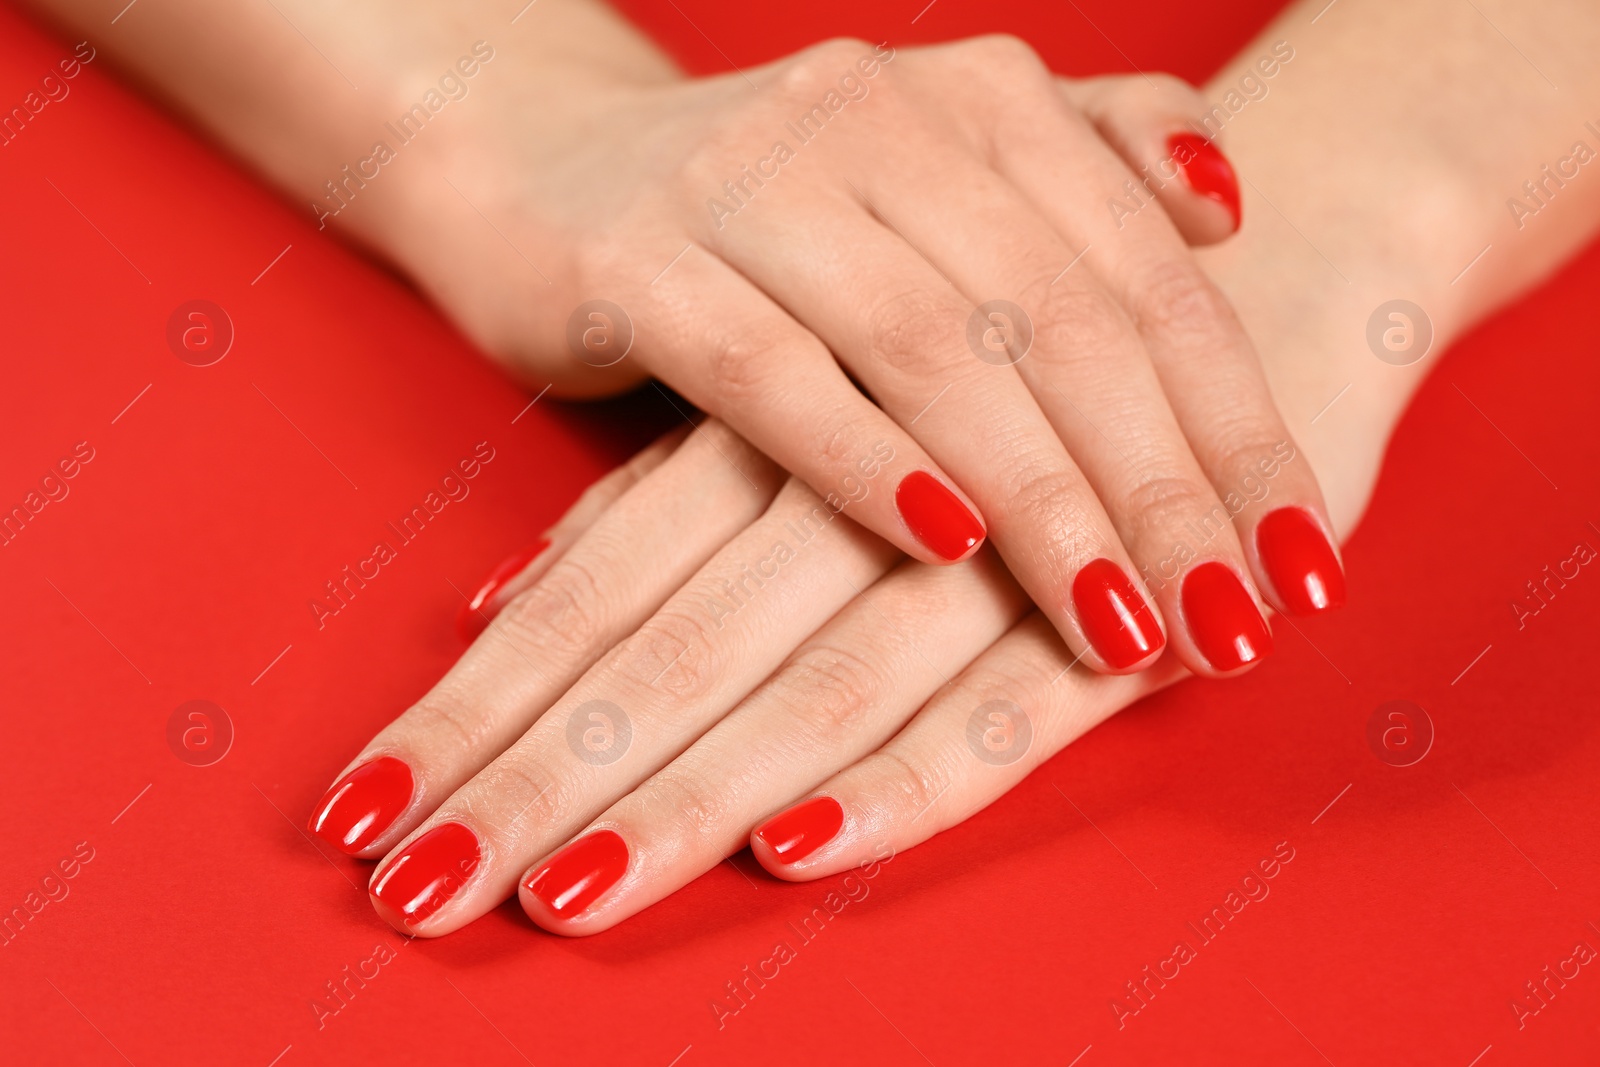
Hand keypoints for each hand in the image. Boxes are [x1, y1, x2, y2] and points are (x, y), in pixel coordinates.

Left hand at [307, 418, 1166, 935]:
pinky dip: (905, 778)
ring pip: (806, 690)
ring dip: (681, 799)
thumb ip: (658, 501)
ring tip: (559, 895)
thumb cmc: (989, 367)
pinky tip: (802, 846)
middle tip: (417, 889)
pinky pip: (999, 712)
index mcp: (771, 441)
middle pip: (666, 651)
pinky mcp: (1113, 617)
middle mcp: (855, 496)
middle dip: (536, 777)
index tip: (371, 811)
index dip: (479, 705)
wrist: (1242, 288)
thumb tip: (495, 597)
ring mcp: (988, 556)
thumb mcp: (807, 418)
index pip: (591, 593)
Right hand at [390, 40, 1344, 678]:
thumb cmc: (768, 201)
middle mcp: (883, 118)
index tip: (1304, 559)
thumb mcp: (934, 167)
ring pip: (932, 351)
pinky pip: (768, 369)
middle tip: (1234, 622)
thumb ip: (1088, 165)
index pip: (1149, 278)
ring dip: (1040, 497)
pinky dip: (859, 457)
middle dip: (1160, 487)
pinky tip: (941, 543)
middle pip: (1059, 320)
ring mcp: (756, 181)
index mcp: (981, 102)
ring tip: (1120, 623)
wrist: (539, 154)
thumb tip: (1229, 213)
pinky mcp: (640, 258)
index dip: (1237, 425)